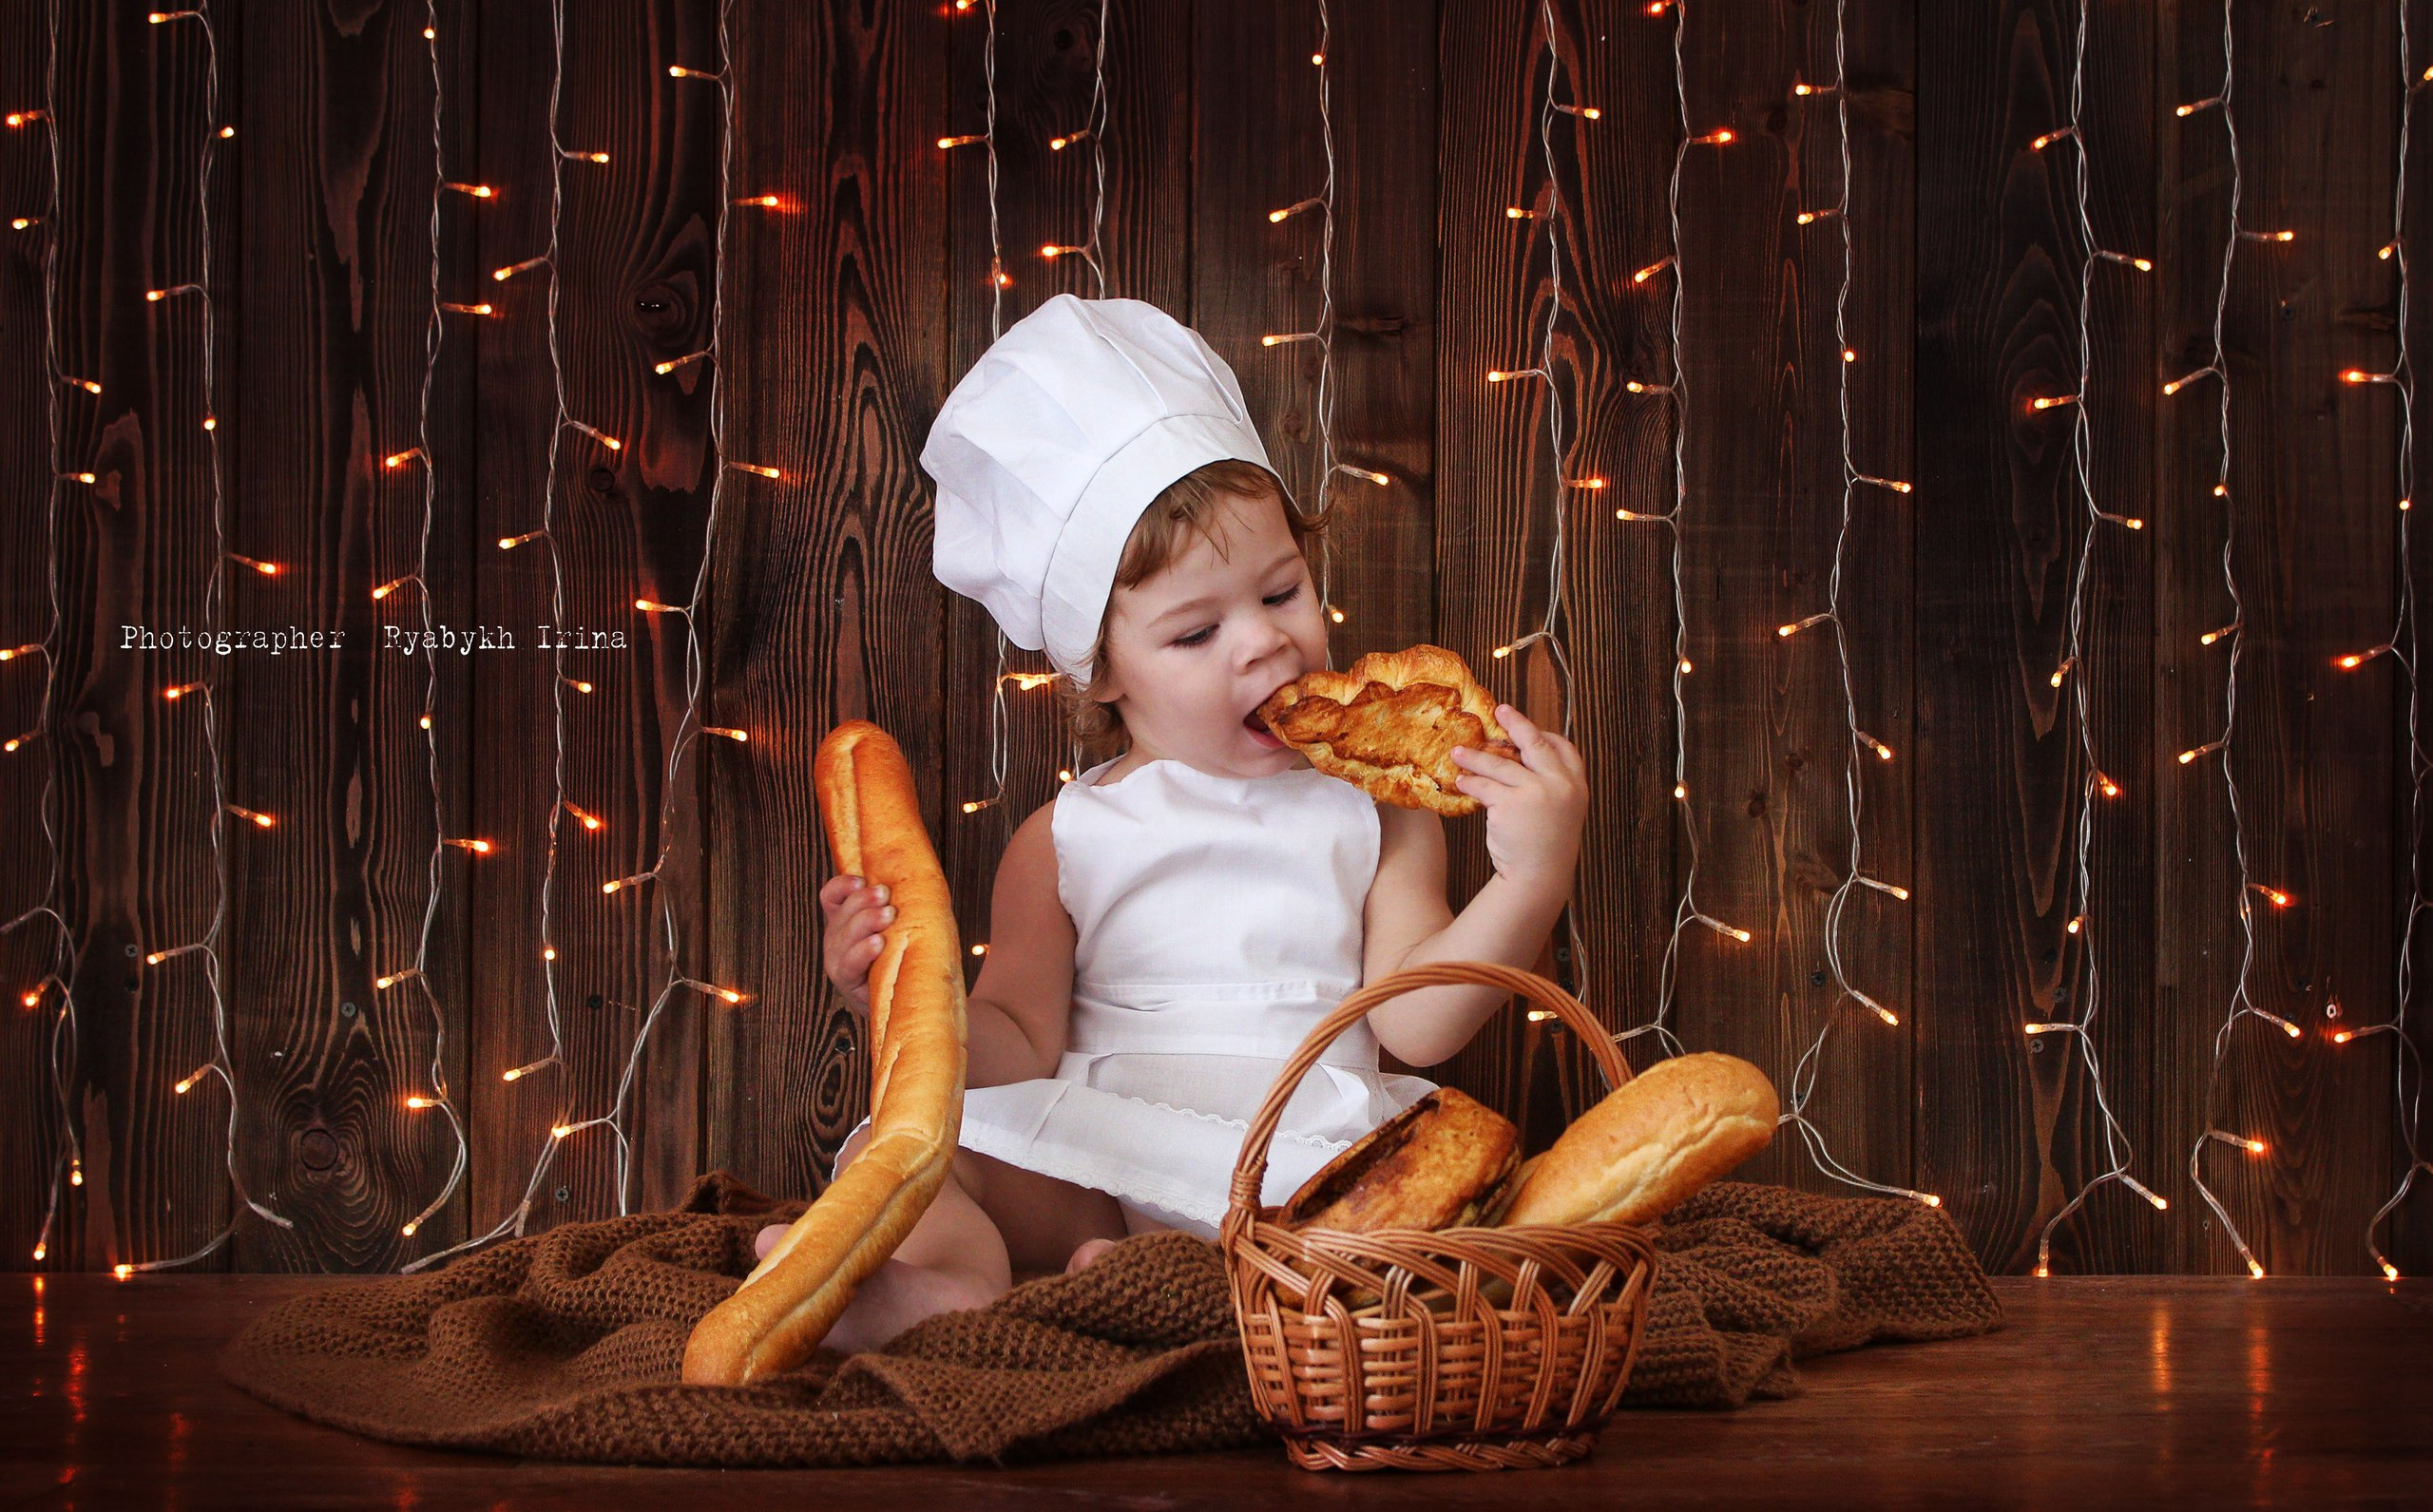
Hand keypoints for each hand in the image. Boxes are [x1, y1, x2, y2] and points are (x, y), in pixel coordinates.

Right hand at [819, 872, 893, 1014]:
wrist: (902, 1000)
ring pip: (843, 934)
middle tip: (885, 894)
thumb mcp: (899, 926)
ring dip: (866, 921)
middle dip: (863, 899)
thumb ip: (901, 905)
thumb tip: (924, 878)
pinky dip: (863, 951)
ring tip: (888, 915)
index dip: (843, 884)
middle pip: (842, 911)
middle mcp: (837, 936)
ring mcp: (838, 959)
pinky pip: (850, 964)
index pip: (832, 895)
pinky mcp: (846, 982)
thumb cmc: (904, 956)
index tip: (862, 879)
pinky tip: (879, 943)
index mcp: (846, 919)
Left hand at [1449, 704, 1587, 893]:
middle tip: (1499, 711)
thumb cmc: (1546, 845)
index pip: (1565, 748)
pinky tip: (1460, 781)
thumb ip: (1549, 785)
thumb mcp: (1560, 811)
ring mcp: (1536, 792)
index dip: (1545, 734)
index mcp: (1576, 785)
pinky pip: (1485, 786)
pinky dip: (1470, 783)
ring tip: (1458, 752)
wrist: (1539, 876)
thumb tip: (1518, 758)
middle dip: (1515, 723)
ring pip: (1501, 765)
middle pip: (1534, 744)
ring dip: (1476, 757)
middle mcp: (1560, 785)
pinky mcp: (1511, 804)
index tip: (1525, 726)